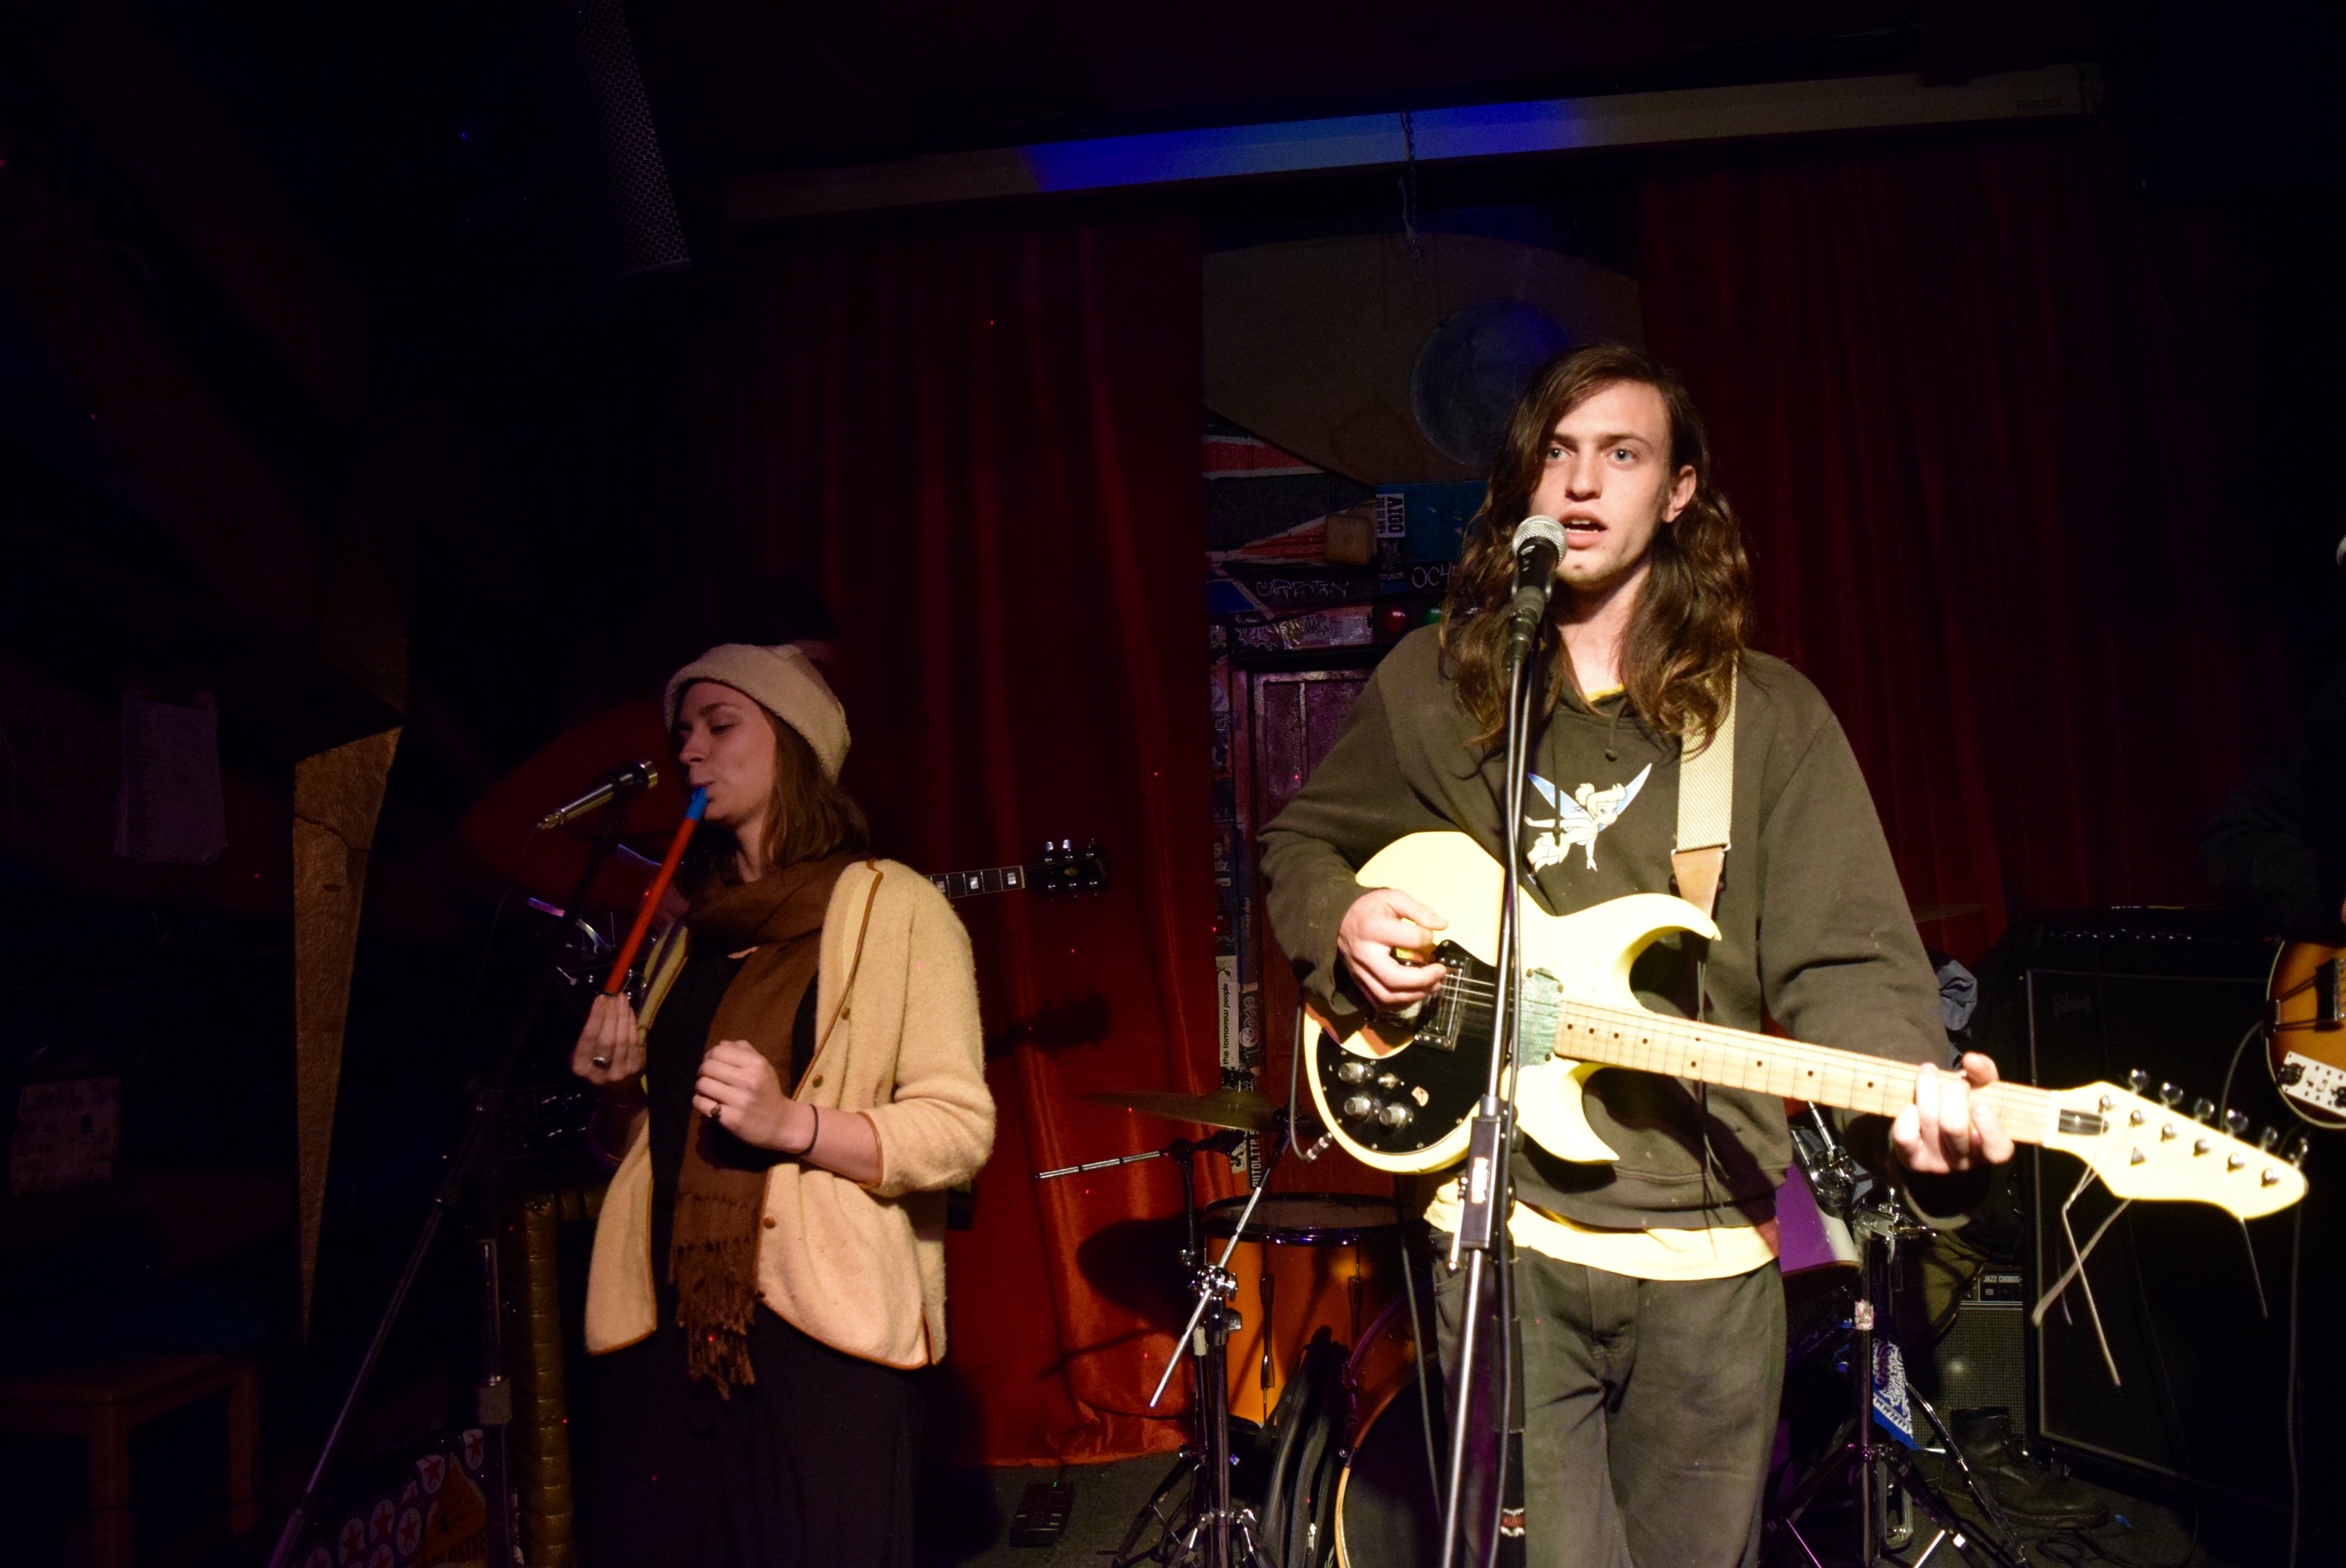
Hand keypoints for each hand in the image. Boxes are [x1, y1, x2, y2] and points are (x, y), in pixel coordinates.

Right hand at [571, 993, 644, 1086]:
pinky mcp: (635, 1068)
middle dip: (611, 1015)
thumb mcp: (585, 1055)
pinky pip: (635, 1041)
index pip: (589, 1040)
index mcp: (582, 1068)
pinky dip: (632, 1024)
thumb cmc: (596, 1066)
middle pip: (607, 1040)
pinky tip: (630, 1011)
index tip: (600, 999)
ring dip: (623, 1016)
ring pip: (624, 1040)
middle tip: (613, 996)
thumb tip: (601, 1005)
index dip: (595, 1018)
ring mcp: (620, 1071)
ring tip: (622, 999)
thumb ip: (590, 1036)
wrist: (617, 1091)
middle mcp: (601, 1072)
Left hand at [693, 1040, 810, 1151]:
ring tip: (708, 1091)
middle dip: (703, 1072)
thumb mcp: (763, 1067)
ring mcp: (740, 1101)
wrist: (780, 1124)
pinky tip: (708, 1103)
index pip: (718, 1051)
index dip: (709, 1056)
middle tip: (708, 1078)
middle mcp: (748, 1080)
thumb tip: (721, 1044)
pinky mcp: (731, 1119)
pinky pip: (702, 1104)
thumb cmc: (768, 1092)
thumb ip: (744, 1051)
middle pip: (708, 1067)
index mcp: (756, 1064)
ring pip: (703, 1085)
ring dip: (701, 1087)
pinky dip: (700, 1101)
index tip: (712, 1064)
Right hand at [1336, 888, 1449, 1010]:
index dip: (1427, 938)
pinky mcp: (1359, 982)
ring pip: (1387, 996)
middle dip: (1424, 979)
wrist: (1339, 920)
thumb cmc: (1371, 908)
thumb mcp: (1394, 898)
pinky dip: (1402, 1002)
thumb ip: (1419, 911)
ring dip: (1415, 994)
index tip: (1430, 936)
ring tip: (1434, 985)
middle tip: (1441, 971)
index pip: (1409, 939)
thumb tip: (1443, 925)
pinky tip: (1416, 992)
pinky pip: (1380, 1002)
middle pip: (1395, 978)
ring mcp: (1360, 972)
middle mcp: (1365, 954)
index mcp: (1373, 928)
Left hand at [1890, 1053, 2015, 1174]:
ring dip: (1927, 1088)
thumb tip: (1972, 1060)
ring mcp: (1937, 1162)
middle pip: (1954, 1126)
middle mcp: (1965, 1161)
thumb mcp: (1981, 1089)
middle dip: (1953, 1092)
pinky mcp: (1912, 1160)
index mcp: (1991, 1148)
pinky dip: (1907, 1113)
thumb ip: (1984, 1072)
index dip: (1989, 1126)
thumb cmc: (1964, 1107)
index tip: (1980, 1104)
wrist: (1932, 1130)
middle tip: (1955, 1083)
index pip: (1998, 1149)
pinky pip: (1904, 1135)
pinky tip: (1912, 1104)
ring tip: (1929, 1073)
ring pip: (1928, 1121)